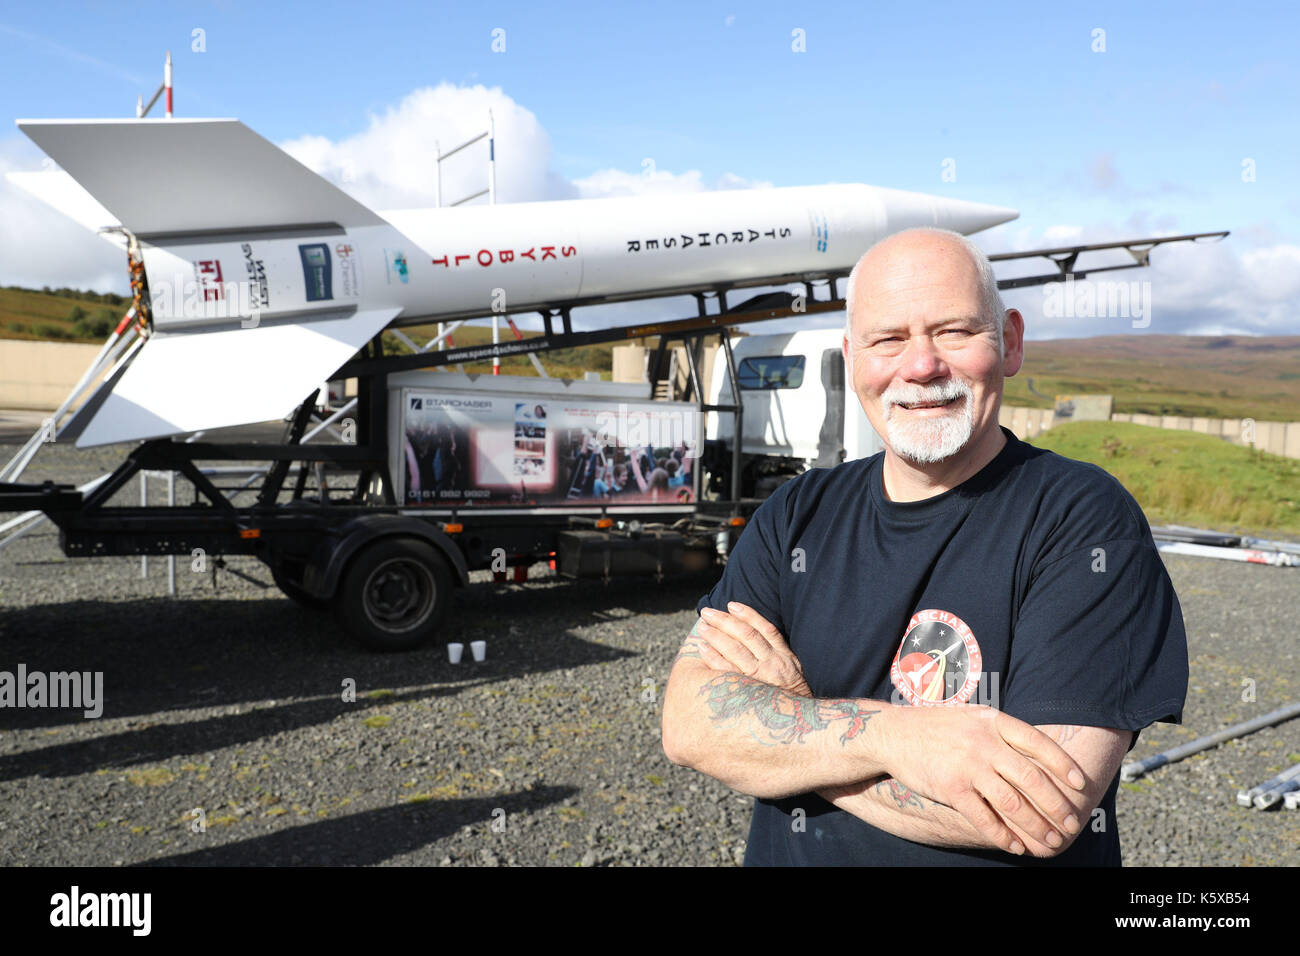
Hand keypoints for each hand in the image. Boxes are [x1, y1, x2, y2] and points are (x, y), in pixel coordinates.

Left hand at [696, 603, 812, 697]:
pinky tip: (703, 649)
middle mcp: (773, 663)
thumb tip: (756, 633)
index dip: (748, 614)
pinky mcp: (748, 691)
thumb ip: (778, 651)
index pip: (766, 629)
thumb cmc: (792, 694)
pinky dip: (714, 657)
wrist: (799, 721)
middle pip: (746, 635)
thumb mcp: (794, 669)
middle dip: (725, 621)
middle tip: (707, 613)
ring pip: (735, 649)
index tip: (731, 605)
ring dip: (716, 635)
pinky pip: (727, 670)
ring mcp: (760, 677)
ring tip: (703, 627)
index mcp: (784, 656)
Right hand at [883, 704, 1087, 855]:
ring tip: (1050, 840)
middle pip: (1032, 777)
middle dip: (1056, 804)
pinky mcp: (950, 787)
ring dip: (1036, 825)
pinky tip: (1015, 845)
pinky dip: (1002, 835)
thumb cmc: (936, 726)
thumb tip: (1038, 754)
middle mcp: (984, 742)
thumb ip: (1001, 732)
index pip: (1039, 743)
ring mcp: (967, 765)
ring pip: (1013, 802)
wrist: (893, 733)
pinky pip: (983, 817)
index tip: (1080, 784)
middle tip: (1071, 823)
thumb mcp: (972, 718)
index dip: (1063, 765)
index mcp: (993, 721)